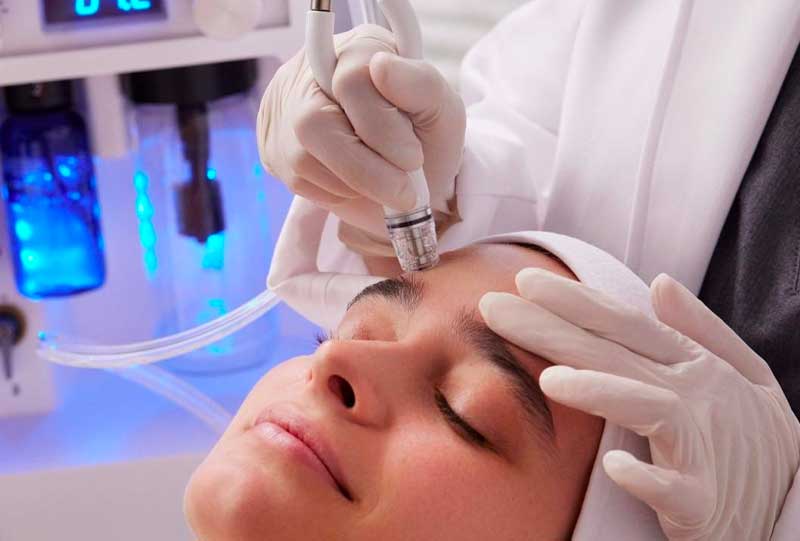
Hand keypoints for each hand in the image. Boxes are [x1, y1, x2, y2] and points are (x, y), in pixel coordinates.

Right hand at [257, 24, 465, 243]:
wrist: (410, 176)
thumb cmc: (425, 137)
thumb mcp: (441, 111)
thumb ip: (421, 85)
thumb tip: (381, 66)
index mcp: (360, 49)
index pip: (351, 81)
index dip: (383, 129)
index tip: (413, 158)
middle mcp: (314, 73)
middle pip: (315, 122)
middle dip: (366, 169)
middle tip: (402, 191)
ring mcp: (288, 110)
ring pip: (303, 157)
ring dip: (354, 184)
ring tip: (385, 184)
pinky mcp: (277, 149)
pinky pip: (299, 180)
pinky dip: (338, 193)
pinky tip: (360, 184)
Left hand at [479, 269, 799, 540]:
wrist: (796, 505)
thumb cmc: (754, 437)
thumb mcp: (743, 373)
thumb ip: (699, 327)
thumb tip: (659, 282)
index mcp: (693, 365)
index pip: (624, 323)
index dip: (575, 300)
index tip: (524, 280)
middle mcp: (694, 396)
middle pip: (614, 354)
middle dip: (552, 328)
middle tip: (495, 309)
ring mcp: (700, 449)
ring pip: (648, 409)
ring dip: (603, 391)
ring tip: (550, 380)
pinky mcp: (703, 501)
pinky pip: (673, 489)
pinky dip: (647, 478)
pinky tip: (614, 467)